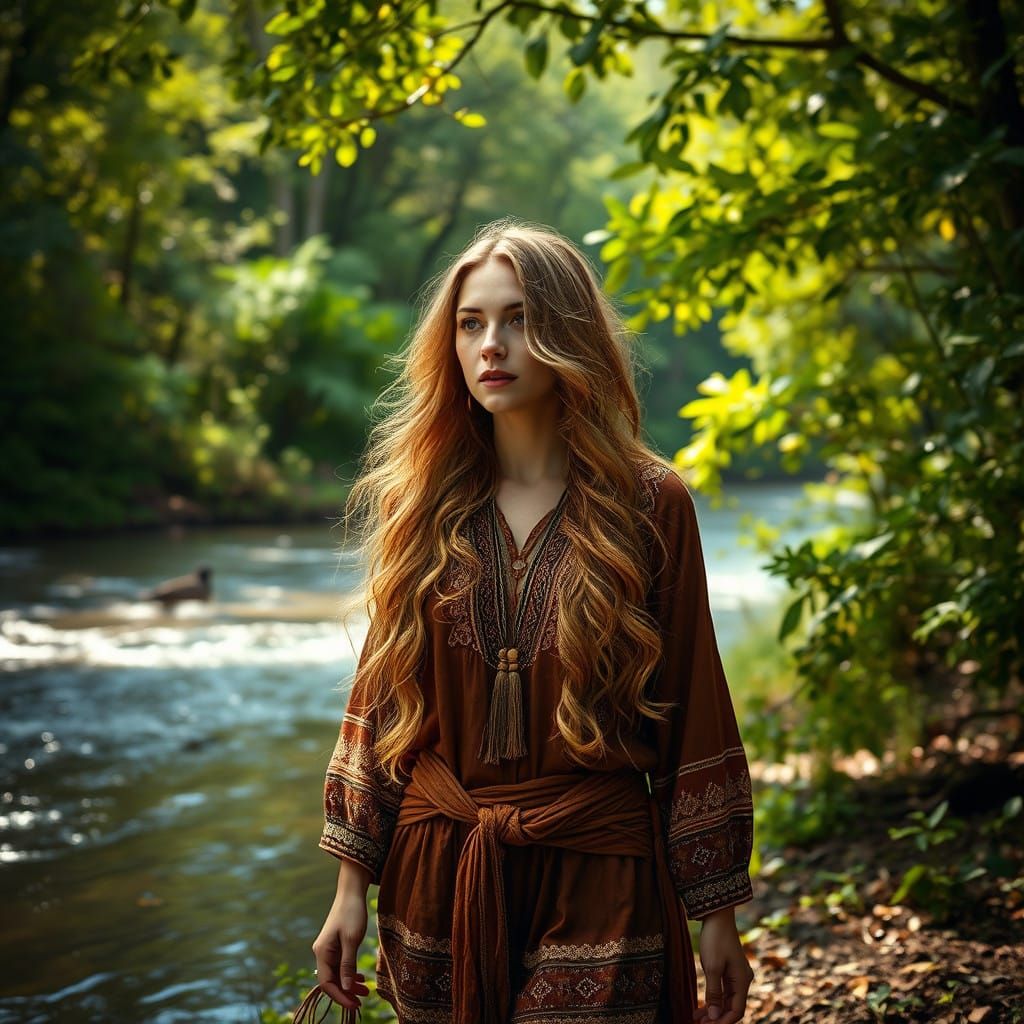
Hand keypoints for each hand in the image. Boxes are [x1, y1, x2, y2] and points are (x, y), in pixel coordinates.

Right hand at [311, 887, 371, 1011]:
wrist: (351, 892)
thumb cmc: (351, 913)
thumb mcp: (351, 940)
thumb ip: (348, 964)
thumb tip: (346, 988)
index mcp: (322, 952)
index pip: (327, 983)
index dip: (340, 996)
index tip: (354, 1004)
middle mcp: (322, 952)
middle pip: (331, 980)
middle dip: (346, 992)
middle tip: (362, 1000)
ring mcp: (328, 949)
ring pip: (337, 973)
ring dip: (349, 984)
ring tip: (365, 991)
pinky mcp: (336, 945)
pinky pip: (341, 965)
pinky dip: (350, 973)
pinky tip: (360, 978)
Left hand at [693, 907, 753, 1022]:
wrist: (717, 915)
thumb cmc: (715, 939)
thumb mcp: (712, 967)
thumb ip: (714, 993)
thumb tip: (715, 1016)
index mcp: (742, 980)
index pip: (737, 1010)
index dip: (723, 1022)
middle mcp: (743, 979)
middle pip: (732, 1007)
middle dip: (717, 1017)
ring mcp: (736, 974)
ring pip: (727, 999)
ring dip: (713, 1010)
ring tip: (696, 1017)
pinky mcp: (729, 969)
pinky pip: (723, 990)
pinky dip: (713, 998)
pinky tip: (701, 1005)